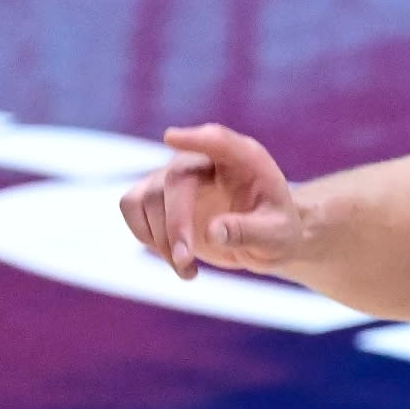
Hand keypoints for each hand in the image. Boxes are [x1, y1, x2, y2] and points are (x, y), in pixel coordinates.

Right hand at [118, 124, 299, 279]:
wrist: (263, 239)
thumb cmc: (276, 231)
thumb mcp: (277, 236)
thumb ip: (250, 231)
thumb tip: (214, 232)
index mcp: (245, 159)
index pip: (218, 139)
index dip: (196, 139)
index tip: (171, 138)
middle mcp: (207, 160)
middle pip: (175, 180)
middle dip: (175, 224)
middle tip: (185, 261)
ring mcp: (178, 174)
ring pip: (147, 196)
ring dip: (159, 238)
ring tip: (187, 269)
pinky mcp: (159, 194)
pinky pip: (132, 206)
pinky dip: (145, 236)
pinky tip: (174, 259)